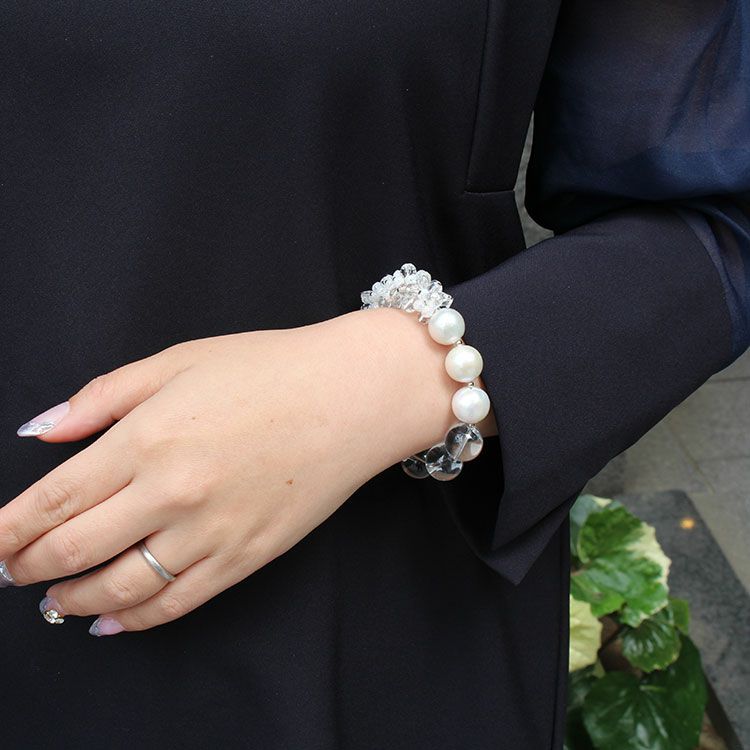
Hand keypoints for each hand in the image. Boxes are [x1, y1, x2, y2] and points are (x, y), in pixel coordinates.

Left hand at [0, 308, 495, 634]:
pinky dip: (132, 620)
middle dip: (26, 568)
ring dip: (70, 601)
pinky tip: (109, 622)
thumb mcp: (179, 360)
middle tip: (8, 572)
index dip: (4, 532)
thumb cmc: (270, 368)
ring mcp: (211, 532)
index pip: (50, 503)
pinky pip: (176, 603)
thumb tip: (40, 429)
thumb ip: (103, 397)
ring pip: (119, 589)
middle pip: (72, 552)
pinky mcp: (246, 556)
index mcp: (147, 438)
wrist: (352, 396)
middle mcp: (171, 493)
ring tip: (50, 600)